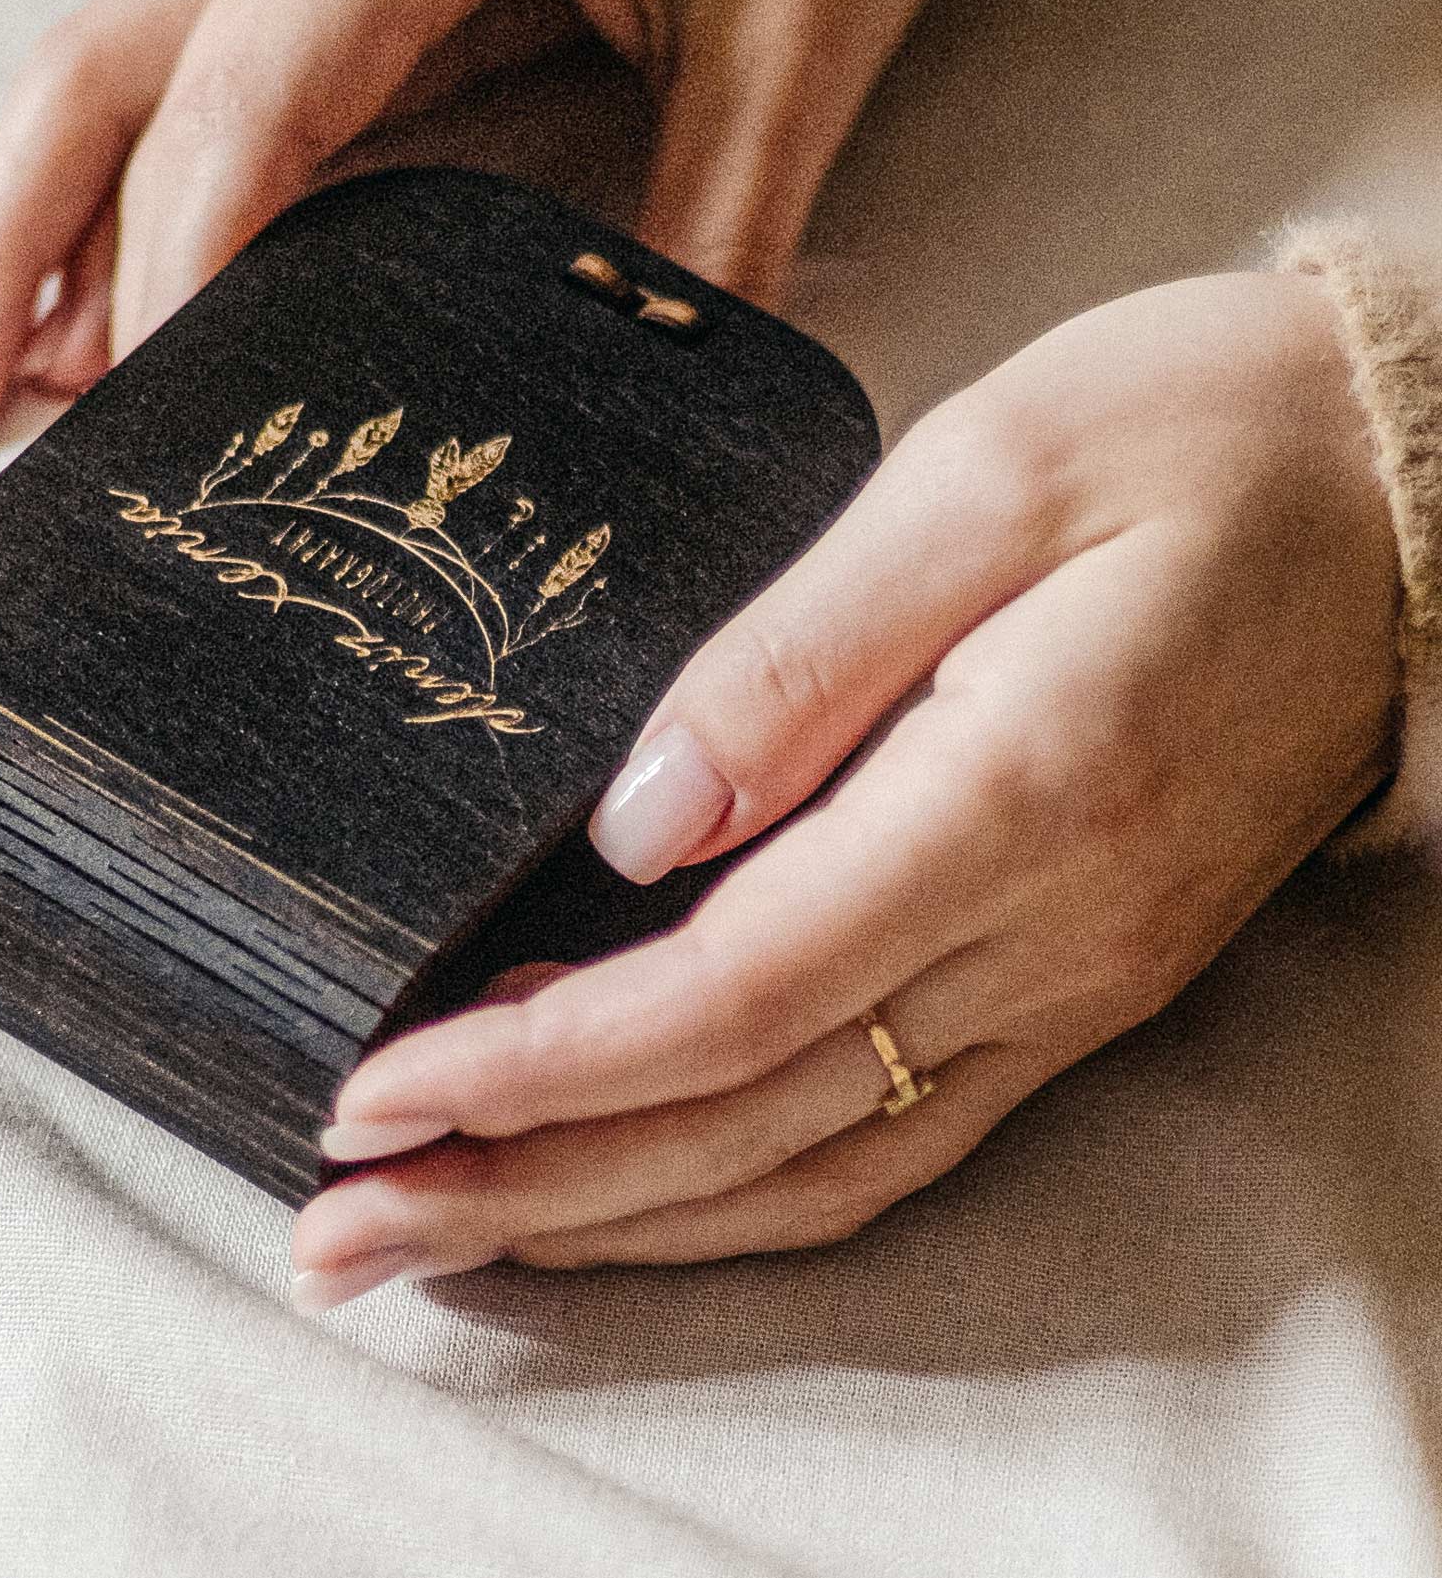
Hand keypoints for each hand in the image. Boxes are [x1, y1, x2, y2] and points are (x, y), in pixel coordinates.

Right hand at [0, 0, 977, 443]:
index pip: (246, 103)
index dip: (175, 275)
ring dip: (25, 222)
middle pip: (111, 73)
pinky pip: (178, 71)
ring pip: (109, 65)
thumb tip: (642, 417)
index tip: (143, 418)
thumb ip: (715, 231)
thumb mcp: (799, 35)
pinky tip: (77, 298)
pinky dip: (108, 189)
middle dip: (21, 255)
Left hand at [288, 272, 1400, 1311]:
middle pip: (743, 1120)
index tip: (375, 1088)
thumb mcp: (979, 478)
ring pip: (812, 1163)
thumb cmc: (1188, 435)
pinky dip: (735, 1187)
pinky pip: (891, 1137)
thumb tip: (630, 824)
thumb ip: (797, 659)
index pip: (731, 994)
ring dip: (611, 1216)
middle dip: (524, 1185)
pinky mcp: (1074, 978)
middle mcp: (1046, 932)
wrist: (1405, 482)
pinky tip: (625, 1192)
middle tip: (334, 1231)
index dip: (537, 1064)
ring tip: (438, 1234)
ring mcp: (1070, 979)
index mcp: (1012, 795)